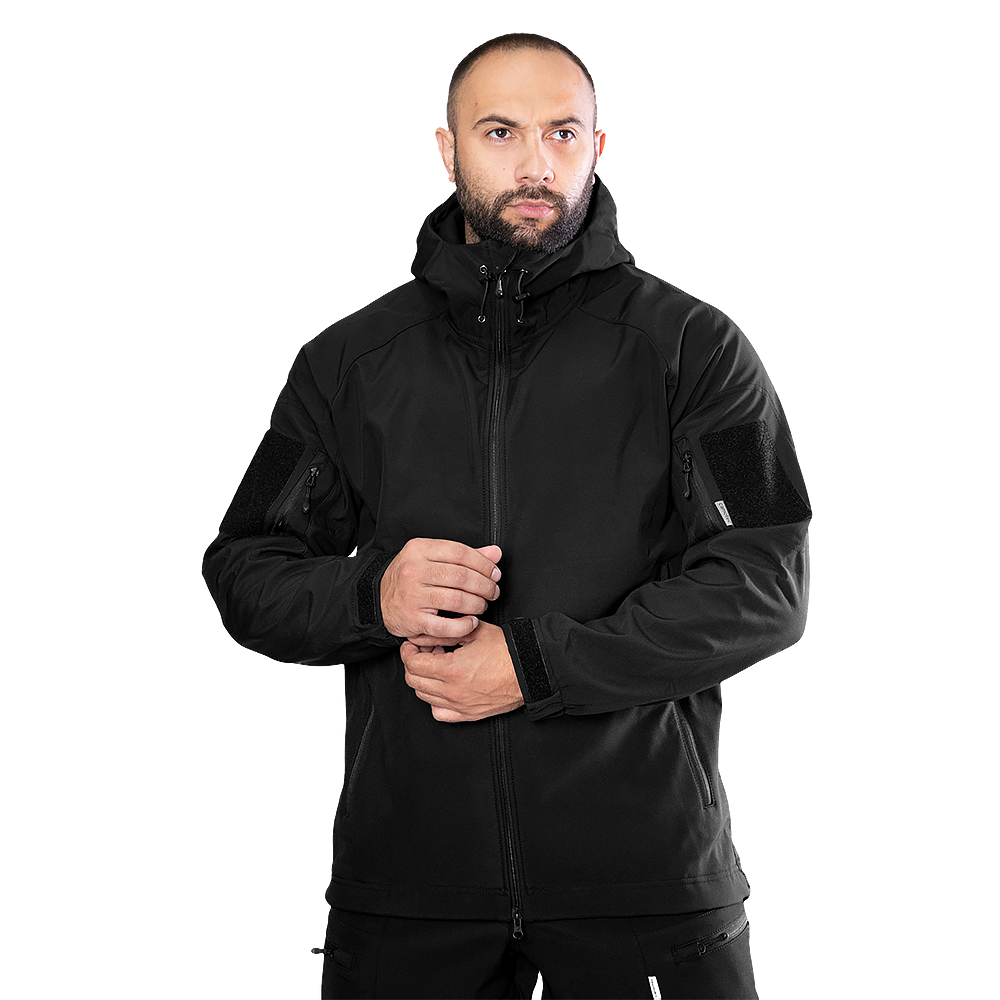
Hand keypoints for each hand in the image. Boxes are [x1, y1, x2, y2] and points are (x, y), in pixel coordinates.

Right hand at [380, 539, 501, 642]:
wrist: (378, 598)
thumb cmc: (410, 577)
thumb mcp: (431, 558)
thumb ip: (464, 555)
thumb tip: (495, 553)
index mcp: (419, 549)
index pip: (460, 553)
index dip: (483, 564)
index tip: (494, 573)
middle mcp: (413, 570)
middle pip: (460, 576)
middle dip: (484, 586)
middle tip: (492, 591)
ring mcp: (411, 595)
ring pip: (456, 600)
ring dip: (477, 604)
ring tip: (482, 605)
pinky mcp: (412, 619)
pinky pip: (445, 626)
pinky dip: (463, 626)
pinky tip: (471, 622)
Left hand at [401, 621, 523, 722]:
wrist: (529, 670)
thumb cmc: (507, 650)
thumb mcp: (473, 632)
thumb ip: (443, 633)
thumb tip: (422, 636)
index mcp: (452, 670)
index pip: (412, 663)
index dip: (409, 651)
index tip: (413, 644)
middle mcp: (452, 691)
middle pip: (414, 680)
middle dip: (414, 663)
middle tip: (426, 652)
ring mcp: (459, 706)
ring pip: (423, 696)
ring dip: (424, 679)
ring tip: (438, 666)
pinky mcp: (468, 714)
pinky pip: (439, 712)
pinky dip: (435, 700)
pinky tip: (444, 687)